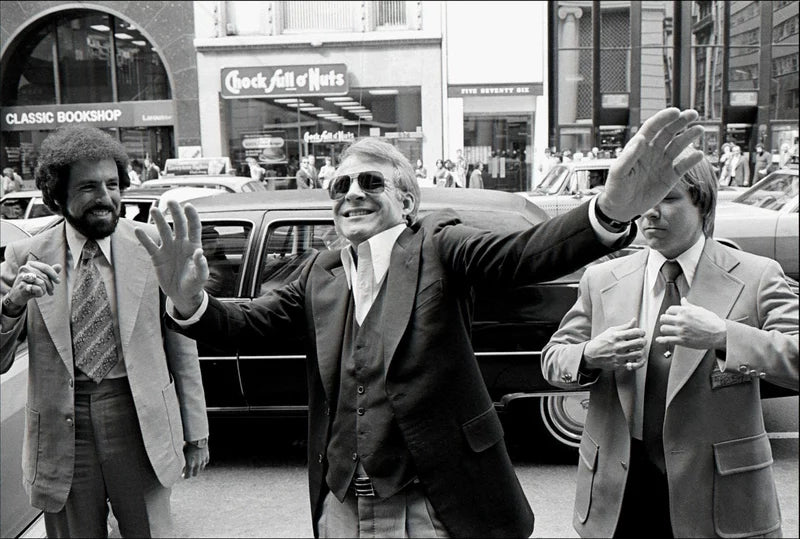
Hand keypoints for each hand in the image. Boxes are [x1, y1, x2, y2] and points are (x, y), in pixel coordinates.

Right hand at [4, 261, 62, 313]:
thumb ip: (50, 272)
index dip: (54, 275)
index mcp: (30, 264)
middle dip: (50, 285)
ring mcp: (22, 277)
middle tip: (50, 291)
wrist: (17, 296)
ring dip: (45, 290)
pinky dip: (40, 293)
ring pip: (42, 283)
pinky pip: (37, 289)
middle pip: (45, 276)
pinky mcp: (21, 286)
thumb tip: (59, 266)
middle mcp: (25, 268)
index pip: (46, 268)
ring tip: (41, 292)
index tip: (58, 282)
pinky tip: (35, 294)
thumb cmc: (31, 285)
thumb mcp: (41, 278)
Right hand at [134, 200, 208, 316]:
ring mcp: (168, 249)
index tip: (188, 206)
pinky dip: (144, 238)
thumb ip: (201, 265)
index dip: (192, 216)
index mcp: (193, 246)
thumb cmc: (194, 284)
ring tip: (154, 210)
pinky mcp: (157, 257)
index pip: (193, 227)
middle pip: (178, 224)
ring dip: (159, 220)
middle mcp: (180, 244)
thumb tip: (200, 252)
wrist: (182, 295)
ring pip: (163, 231)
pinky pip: (149, 245)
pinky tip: (138, 229)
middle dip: (175, 212)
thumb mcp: (200, 277)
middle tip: (170, 201)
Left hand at [182, 443, 209, 477]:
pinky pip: (205, 462)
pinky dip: (203, 462)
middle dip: (191, 473)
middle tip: (188, 470)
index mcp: (190, 465)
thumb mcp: (182, 454)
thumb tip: (180, 466)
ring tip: (194, 464)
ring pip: (201, 468)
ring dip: (197, 468)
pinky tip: (200, 459)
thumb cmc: (187, 445)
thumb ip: (182, 461)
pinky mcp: (207, 456)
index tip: (183, 475)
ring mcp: (203, 460)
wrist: (197, 438)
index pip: (188, 476)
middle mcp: (197, 464)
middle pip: (195, 474)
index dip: (185, 476)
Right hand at [583, 318, 646, 370]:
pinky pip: (635, 365)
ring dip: (641, 350)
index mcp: (617, 336)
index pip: (636, 332)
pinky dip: (640, 362)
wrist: (591, 354)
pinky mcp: (620, 365)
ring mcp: (620, 356)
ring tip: (638, 349)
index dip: (642, 332)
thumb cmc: (601, 342)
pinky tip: (639, 359)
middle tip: (641, 341)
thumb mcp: (611, 331)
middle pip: (640, 342)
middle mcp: (619, 346)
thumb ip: (624, 327)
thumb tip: (634, 320)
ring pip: (639, 353)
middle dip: (643, 341)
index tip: (641, 333)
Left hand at [599, 108, 704, 221]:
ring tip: (699, 130)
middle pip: (668, 132)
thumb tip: (641, 139)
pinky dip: (691, 161)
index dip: (663, 119)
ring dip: (689, 137)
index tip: (675, 112)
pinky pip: (683, 166)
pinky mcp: (670, 177)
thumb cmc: (616, 189)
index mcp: (638, 147)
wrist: (621, 208)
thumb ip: (629, 157)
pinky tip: (699, 154)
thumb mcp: (618, 173)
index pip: (652, 128)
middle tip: (693, 114)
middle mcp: (652, 152)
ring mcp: (662, 163)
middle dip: (680, 122)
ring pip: (678, 146)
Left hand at [656, 297, 726, 349]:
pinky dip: (661, 340)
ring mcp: (681, 331)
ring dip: (664, 329)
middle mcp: (681, 320)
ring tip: (667, 330)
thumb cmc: (713, 322)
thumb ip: (689, 305)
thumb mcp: (700, 310)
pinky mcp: (682, 340)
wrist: (720, 334)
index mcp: (685, 311)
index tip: (670, 315)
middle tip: (667, 322)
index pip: (669, 309)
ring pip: (663, 329)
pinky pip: (667, 340)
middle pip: (663, 318)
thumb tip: (683, 300)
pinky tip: (659, 340)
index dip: (669, 312)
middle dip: (665, 320)